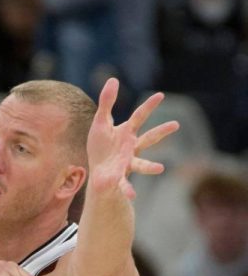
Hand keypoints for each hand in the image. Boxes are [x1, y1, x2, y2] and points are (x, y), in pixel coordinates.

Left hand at [87, 78, 178, 198]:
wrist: (97, 166)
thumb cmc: (101, 144)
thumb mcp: (100, 121)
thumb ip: (106, 102)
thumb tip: (113, 79)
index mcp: (126, 132)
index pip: (139, 116)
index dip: (149, 106)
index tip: (160, 95)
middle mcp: (131, 147)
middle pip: (148, 138)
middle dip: (160, 132)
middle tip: (176, 124)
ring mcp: (127, 162)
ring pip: (141, 164)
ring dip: (149, 167)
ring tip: (160, 169)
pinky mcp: (119, 176)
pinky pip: (123, 183)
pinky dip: (127, 189)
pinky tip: (131, 196)